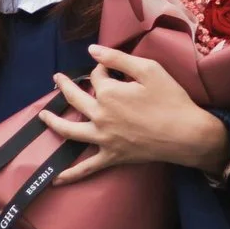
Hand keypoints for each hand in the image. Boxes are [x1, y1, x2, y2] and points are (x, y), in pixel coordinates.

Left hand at [42, 44, 229, 183]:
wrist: (186, 134)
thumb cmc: (171, 99)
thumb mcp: (148, 69)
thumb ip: (118, 58)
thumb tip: (92, 49)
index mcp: (108, 93)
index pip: (96, 76)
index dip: (102, 68)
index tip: (109, 66)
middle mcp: (100, 115)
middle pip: (76, 98)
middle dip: (65, 86)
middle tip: (57, 79)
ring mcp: (103, 138)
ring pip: (70, 131)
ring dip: (53, 122)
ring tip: (43, 116)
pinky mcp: (111, 156)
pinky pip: (86, 168)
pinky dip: (70, 174)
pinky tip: (56, 179)